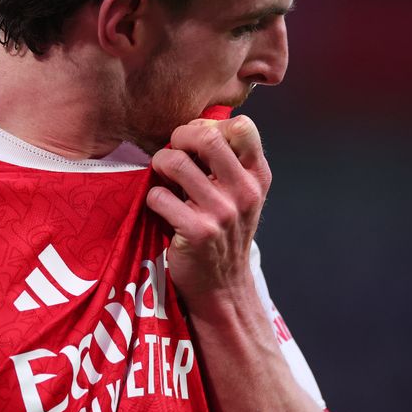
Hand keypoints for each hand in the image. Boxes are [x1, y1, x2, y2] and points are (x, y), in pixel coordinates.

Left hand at [146, 115, 271, 305]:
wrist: (222, 286)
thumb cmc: (224, 232)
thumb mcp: (240, 195)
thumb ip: (226, 162)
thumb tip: (193, 126)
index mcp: (257, 177)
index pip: (243, 127)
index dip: (210, 125)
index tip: (196, 142)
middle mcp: (244, 192)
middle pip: (206, 137)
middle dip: (179, 137)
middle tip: (172, 152)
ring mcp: (222, 212)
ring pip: (176, 162)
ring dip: (160, 165)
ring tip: (163, 178)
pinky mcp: (197, 231)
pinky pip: (160, 195)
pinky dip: (153, 198)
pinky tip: (161, 208)